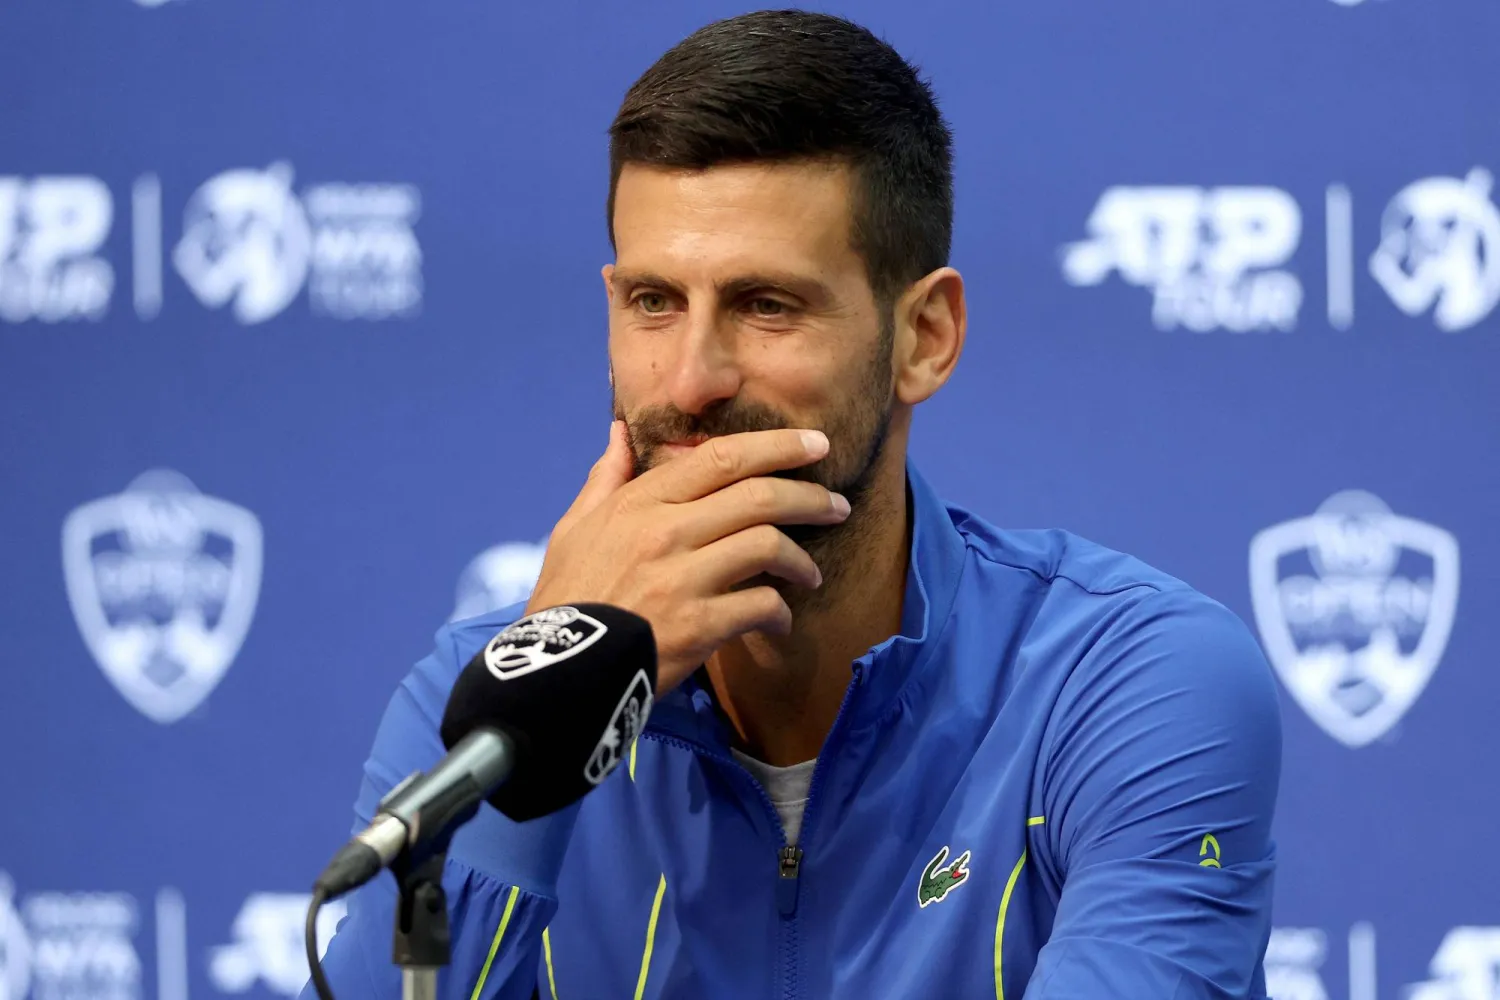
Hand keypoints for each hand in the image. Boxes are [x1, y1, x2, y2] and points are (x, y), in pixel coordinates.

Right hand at [524, 421, 849, 692]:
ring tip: (810, 574)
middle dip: (809, 497)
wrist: (557, 670)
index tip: (816, 444)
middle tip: (836, 506)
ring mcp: (683, 578)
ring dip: (801, 560)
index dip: (778, 446)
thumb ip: (607, 478)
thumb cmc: (569, 595)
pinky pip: (761, 605)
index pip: (722, 457)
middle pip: (759, 496)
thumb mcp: (575, 527)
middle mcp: (666, 532)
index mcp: (641, 502)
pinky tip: (779, 621)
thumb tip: (620, 431)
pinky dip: (779, 612)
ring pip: (768, 546)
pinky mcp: (698, 626)